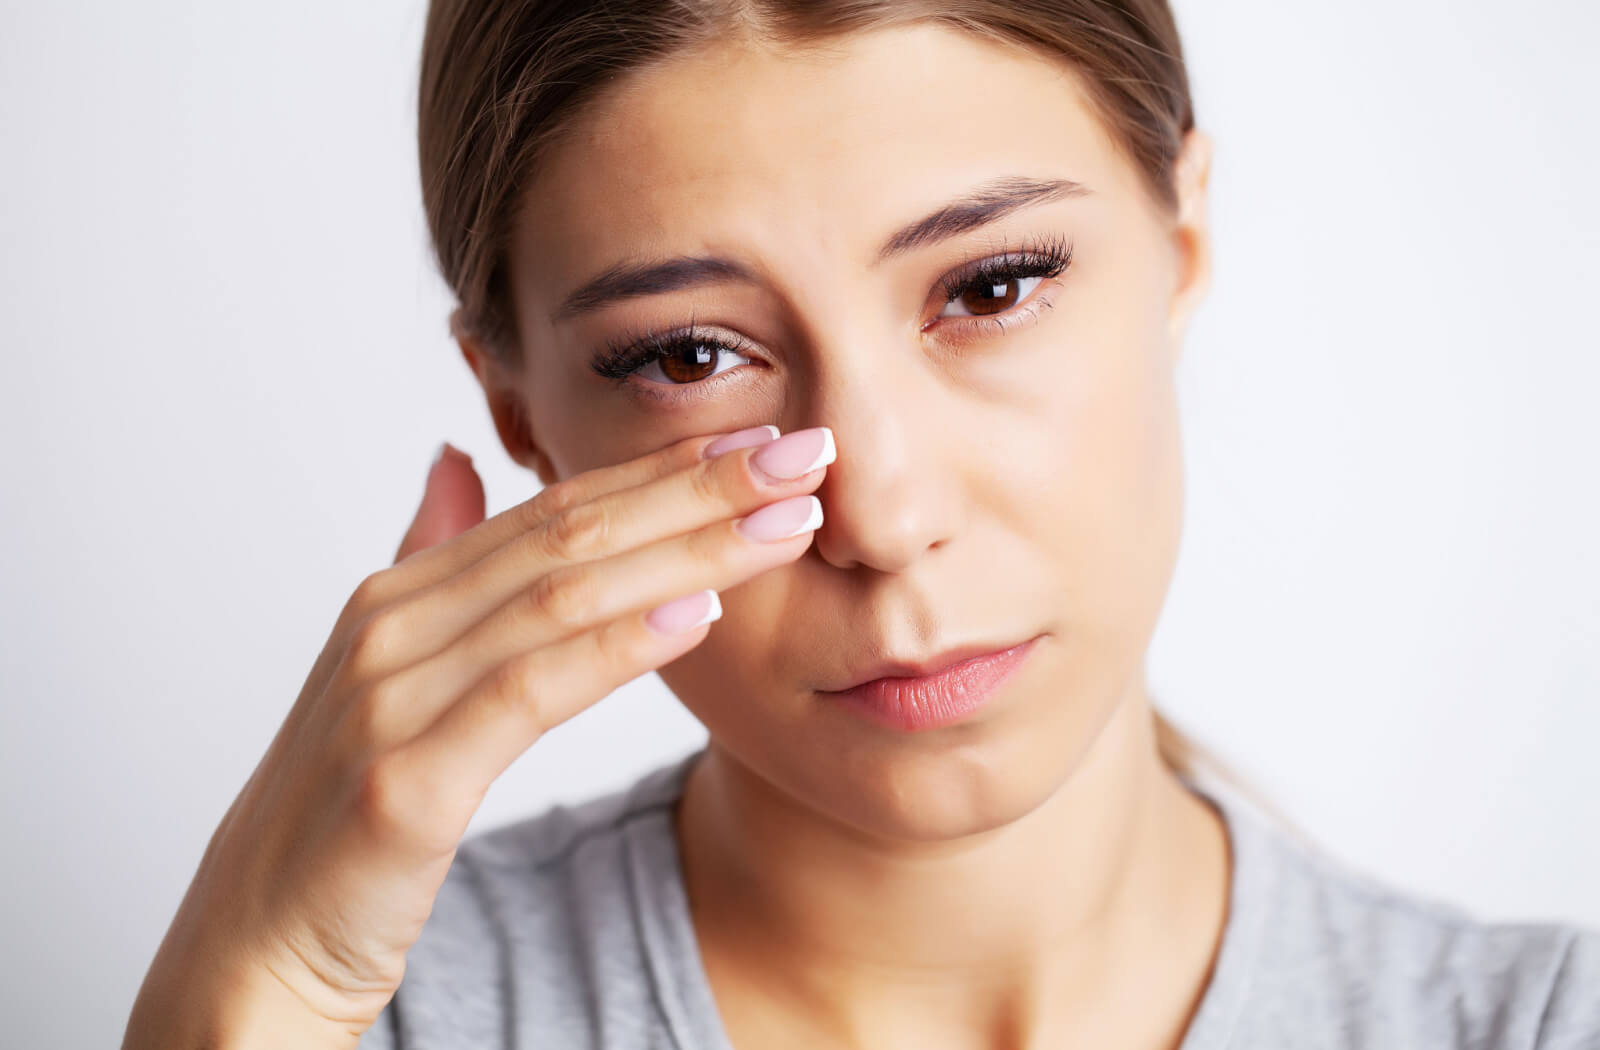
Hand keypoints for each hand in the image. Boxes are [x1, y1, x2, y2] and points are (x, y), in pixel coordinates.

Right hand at [123, 425, 833, 1046]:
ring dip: (687, 551)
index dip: (663, 472)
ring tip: (784, 521)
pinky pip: (529, 691)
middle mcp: (393, 627)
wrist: (254, 947)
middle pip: (571, 534)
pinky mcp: (402, 781)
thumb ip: (429, 565)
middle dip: (697, 490)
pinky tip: (698, 615)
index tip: (759, 442)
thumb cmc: (344, 818)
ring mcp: (390, 697)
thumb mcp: (391, 678)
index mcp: (401, 598)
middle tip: (803, 454)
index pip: (555, 510)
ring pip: (563, 595)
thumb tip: (454, 462)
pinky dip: (618, 645)